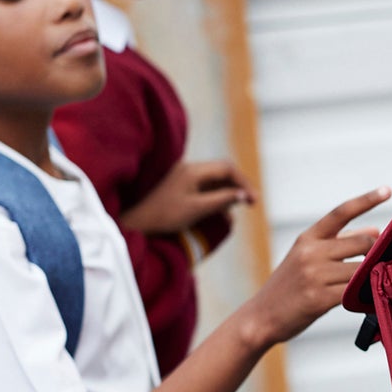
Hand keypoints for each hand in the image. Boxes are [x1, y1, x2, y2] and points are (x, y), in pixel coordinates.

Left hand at [120, 158, 255, 234]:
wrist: (139, 223)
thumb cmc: (165, 216)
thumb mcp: (197, 209)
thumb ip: (221, 200)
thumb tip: (243, 194)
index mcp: (193, 171)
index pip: (227, 169)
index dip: (243, 182)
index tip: (253, 200)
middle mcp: (190, 169)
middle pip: (222, 172)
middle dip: (238, 186)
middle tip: (251, 203)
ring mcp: (185, 177)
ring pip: (215, 180)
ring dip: (229, 192)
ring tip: (238, 208)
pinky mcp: (182, 186)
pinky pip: (206, 187)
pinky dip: (217, 197)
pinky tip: (221, 212)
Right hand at [239, 188, 388, 349]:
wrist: (261, 316)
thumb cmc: (289, 286)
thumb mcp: (307, 257)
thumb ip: (340, 242)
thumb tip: (375, 229)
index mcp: (308, 238)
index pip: (342, 212)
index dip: (367, 200)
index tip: (387, 190)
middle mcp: (311, 252)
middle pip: (363, 243)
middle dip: (377, 252)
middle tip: (383, 263)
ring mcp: (314, 275)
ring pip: (362, 269)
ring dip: (374, 275)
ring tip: (375, 283)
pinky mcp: (319, 298)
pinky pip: (354, 292)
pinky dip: (367, 295)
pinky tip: (370, 299)